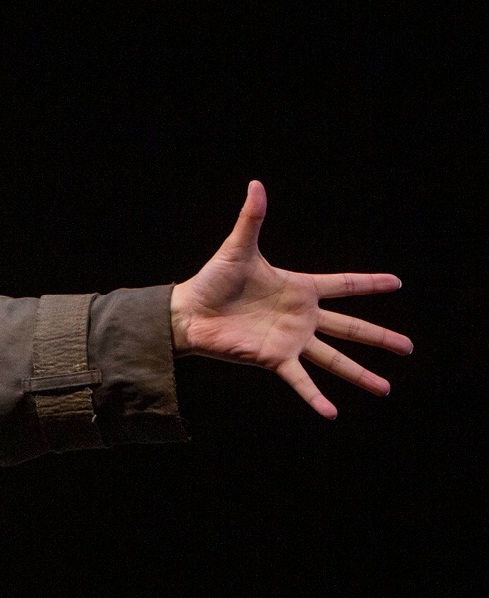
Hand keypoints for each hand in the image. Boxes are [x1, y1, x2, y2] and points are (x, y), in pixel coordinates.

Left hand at [169, 180, 411, 417]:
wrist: (187, 312)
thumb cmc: (212, 279)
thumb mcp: (238, 248)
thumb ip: (252, 218)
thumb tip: (256, 184)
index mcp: (300, 288)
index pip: (344, 284)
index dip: (370, 283)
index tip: (398, 282)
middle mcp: (302, 317)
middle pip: (350, 328)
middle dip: (380, 337)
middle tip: (409, 348)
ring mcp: (291, 340)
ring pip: (334, 359)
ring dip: (360, 374)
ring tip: (386, 389)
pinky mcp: (274, 359)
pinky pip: (300, 380)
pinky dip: (315, 397)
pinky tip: (333, 413)